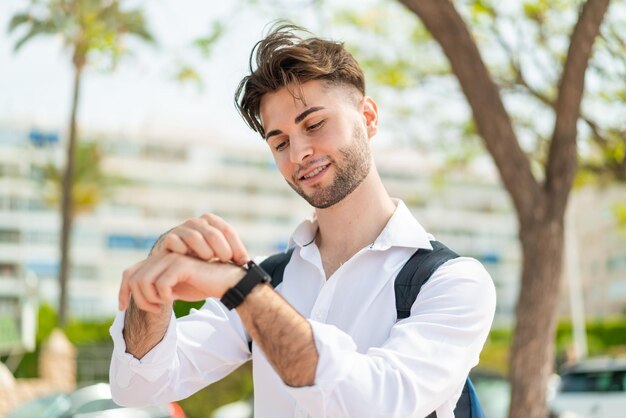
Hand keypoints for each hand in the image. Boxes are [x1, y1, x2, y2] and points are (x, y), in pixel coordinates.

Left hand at [118, 252, 245, 312]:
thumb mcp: (173, 288)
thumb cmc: (201, 286)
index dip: (122, 291)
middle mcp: (162, 255)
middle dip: (140, 300)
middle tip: (155, 310)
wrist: (225, 283)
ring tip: (163, 305)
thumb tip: (134, 298)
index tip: (122, 308)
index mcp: (158, 260)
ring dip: (150, 299)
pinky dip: (164, 296)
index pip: (129, 273)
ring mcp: (172, 257)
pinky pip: (160, 285)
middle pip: (134, 280)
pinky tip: (174, 297)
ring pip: (144, 282)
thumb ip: (156, 288)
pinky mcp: (181, 264)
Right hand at [152, 214, 248, 264]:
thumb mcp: (217, 254)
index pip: (227, 231)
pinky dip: (183, 250)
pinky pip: (174, 241)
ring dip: (204, 251)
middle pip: (213, 234)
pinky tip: (189, 259)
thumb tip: (249, 261)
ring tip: (209, 261)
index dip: (237, 246)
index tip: (242, 261)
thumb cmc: (200, 263)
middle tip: (226, 261)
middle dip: (222, 250)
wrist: (174, 268)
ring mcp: (181, 229)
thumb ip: (230, 252)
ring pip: (195, 237)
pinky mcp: (167, 239)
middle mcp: (196, 222)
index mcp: (211, 222)